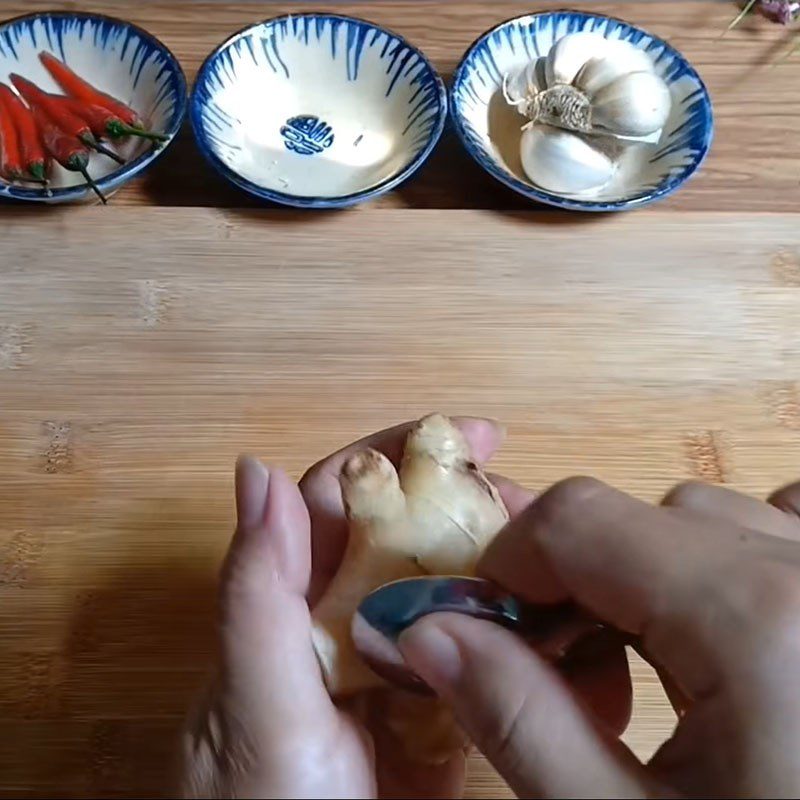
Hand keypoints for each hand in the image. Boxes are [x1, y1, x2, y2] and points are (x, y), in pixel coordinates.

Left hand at [183, 418, 541, 798]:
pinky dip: (526, 641)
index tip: (478, 434)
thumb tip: (258, 468)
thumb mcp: (255, 701)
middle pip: (413, 533)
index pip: (346, 495)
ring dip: (508, 569)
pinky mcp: (438, 715)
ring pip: (456, 590)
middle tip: (539, 507)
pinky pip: (485, 659)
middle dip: (473, 506)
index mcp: (295, 598)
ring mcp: (398, 666)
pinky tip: (570, 635)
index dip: (404, 452)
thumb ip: (256, 594)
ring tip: (564, 564)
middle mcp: (346, 618)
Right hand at [399, 478, 799, 797]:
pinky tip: (741, 646)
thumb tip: (426, 632)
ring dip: (657, 579)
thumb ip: (517, 719)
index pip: (579, 519)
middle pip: (646, 518)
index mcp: (755, 620)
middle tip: (578, 685)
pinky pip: (788, 532)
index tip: (491, 636)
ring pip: (716, 522)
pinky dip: (738, 566)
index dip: (510, 567)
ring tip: (661, 678)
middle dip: (582, 585)